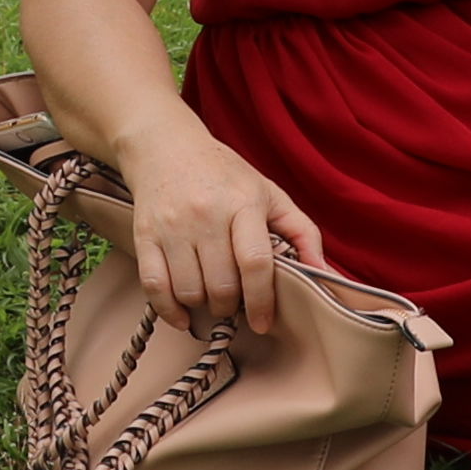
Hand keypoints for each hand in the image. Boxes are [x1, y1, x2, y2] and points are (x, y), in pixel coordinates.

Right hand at [112, 124, 328, 332]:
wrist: (166, 147)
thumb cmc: (224, 175)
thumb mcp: (269, 193)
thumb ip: (303, 233)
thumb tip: (325, 274)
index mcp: (242, 204)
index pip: (254, 263)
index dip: (262, 301)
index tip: (263, 323)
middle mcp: (205, 215)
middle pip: (222, 285)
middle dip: (232, 306)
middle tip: (236, 303)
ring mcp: (172, 226)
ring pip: (190, 291)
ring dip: (204, 306)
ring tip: (212, 297)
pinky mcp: (144, 235)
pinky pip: (154, 286)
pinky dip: (169, 310)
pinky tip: (182, 315)